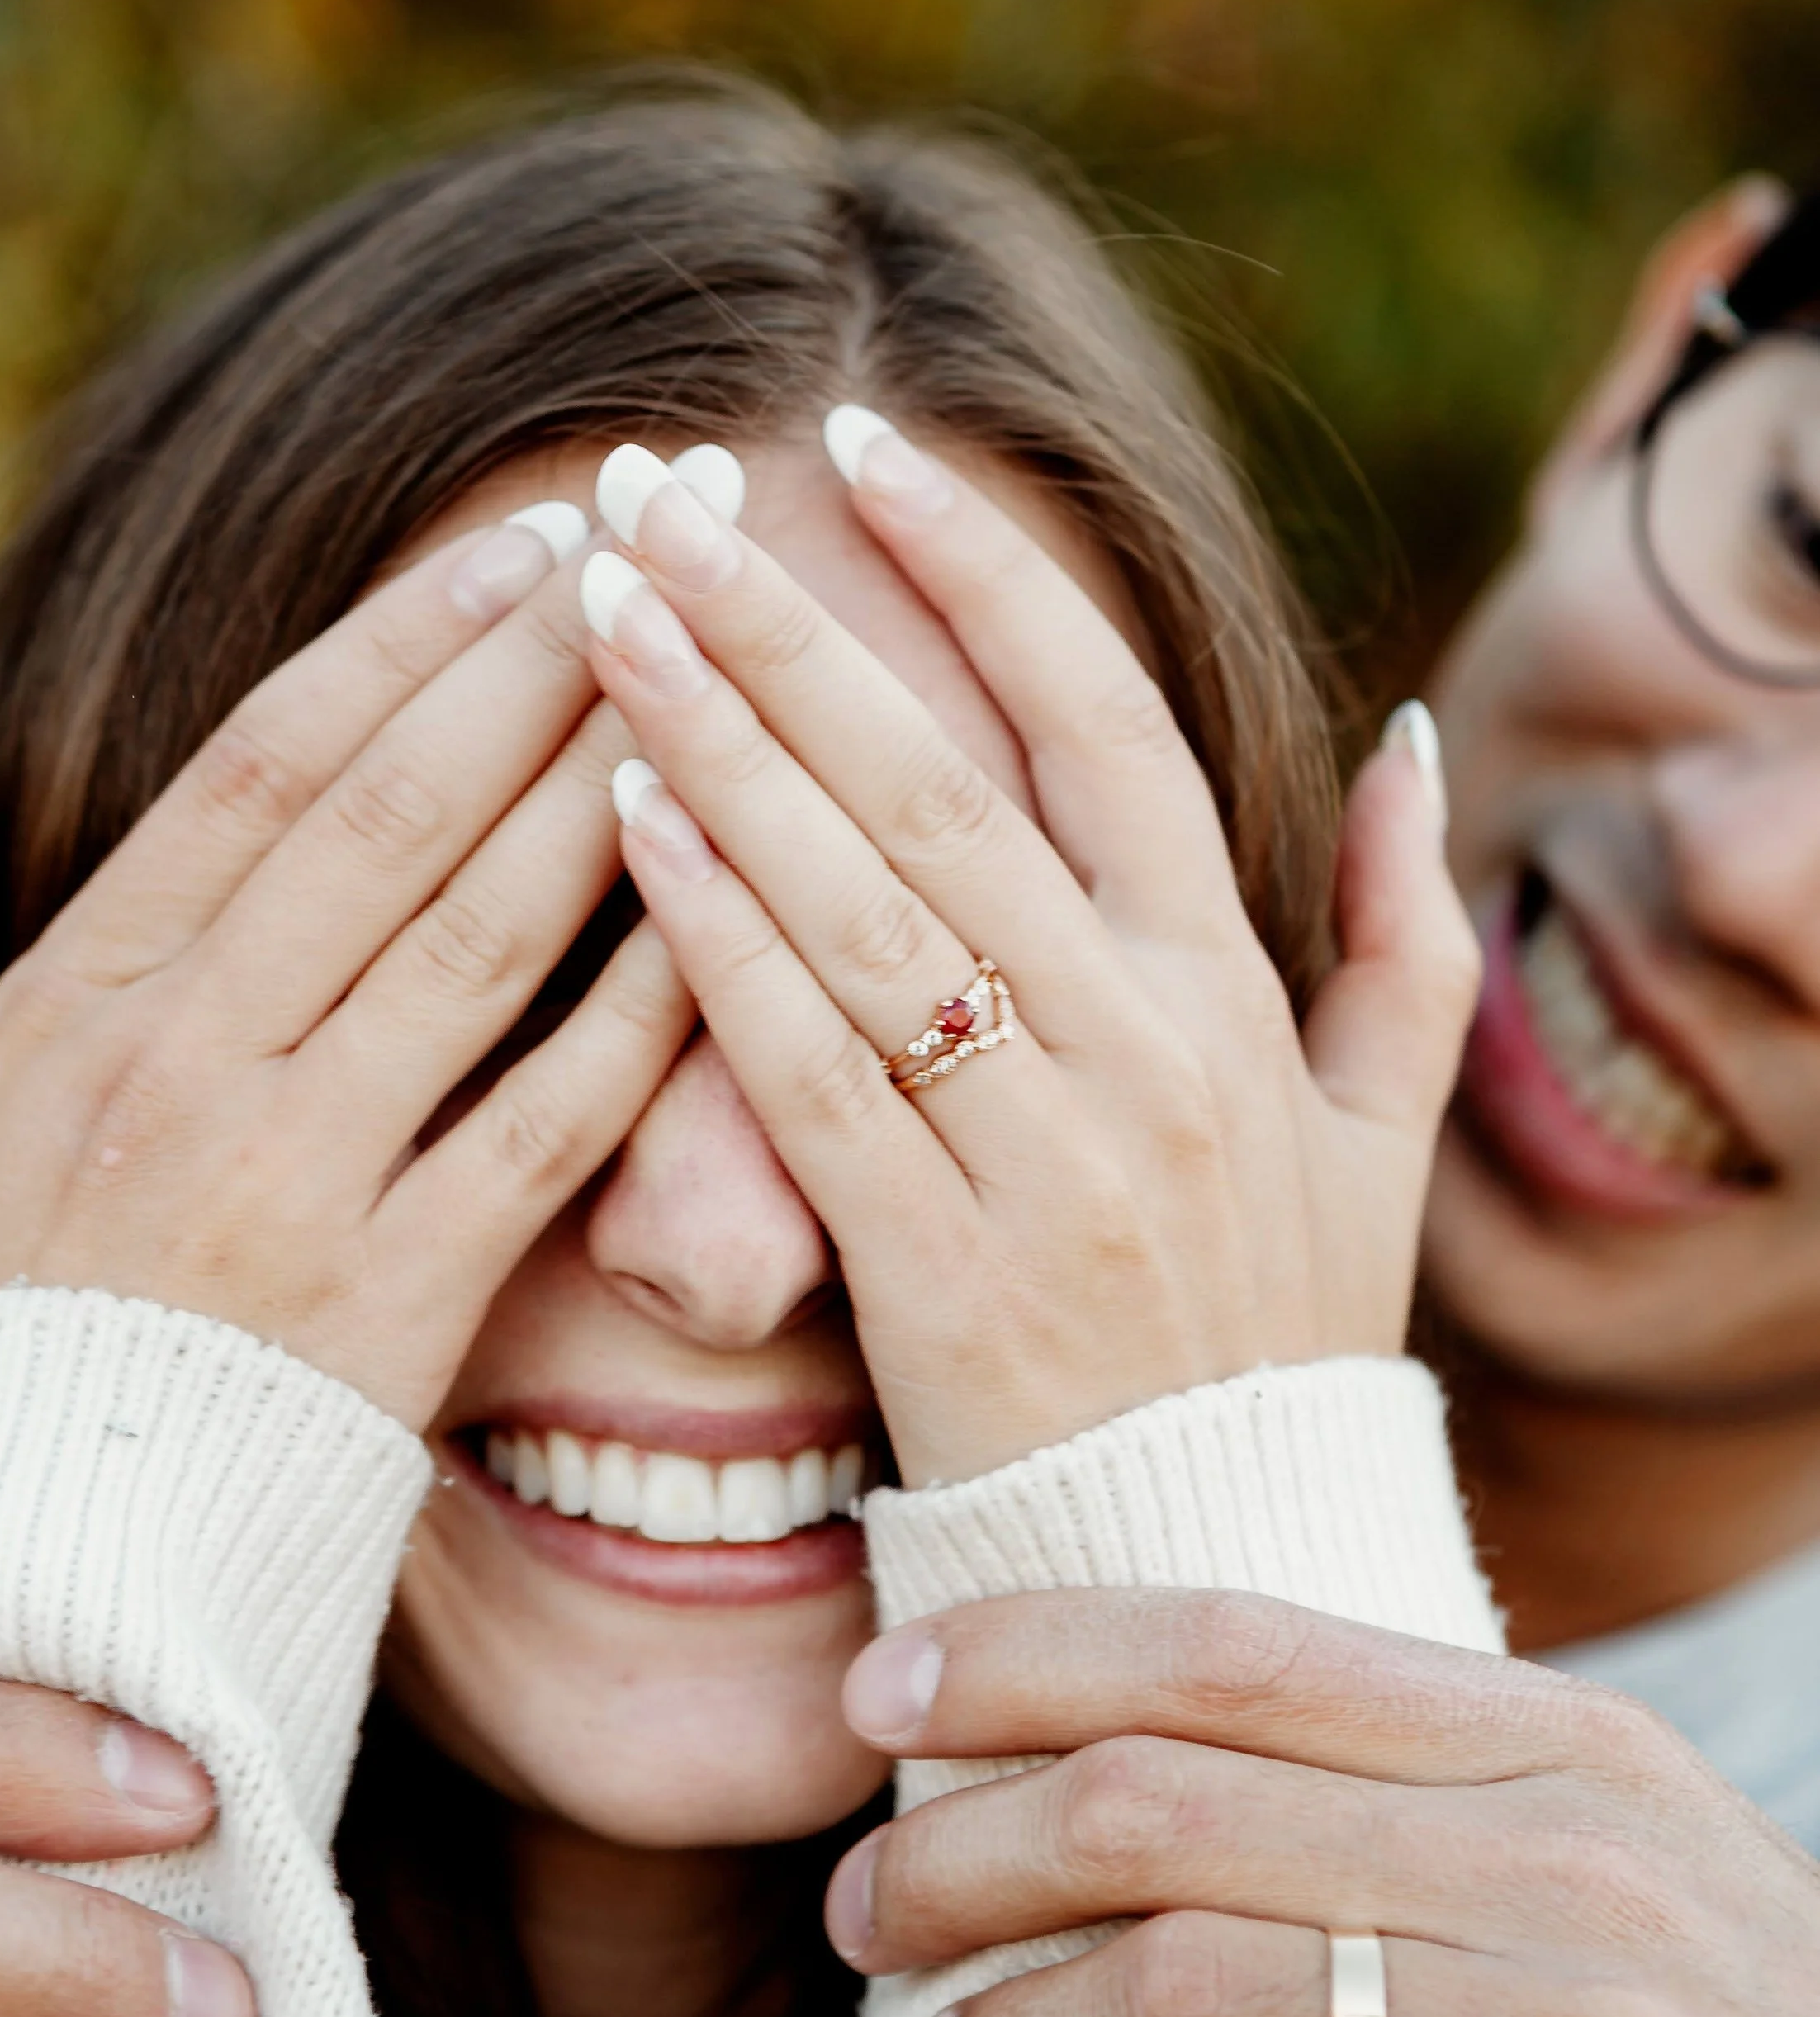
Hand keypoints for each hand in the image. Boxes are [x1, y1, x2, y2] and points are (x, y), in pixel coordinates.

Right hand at [0, 508, 692, 1426]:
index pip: (263, 771)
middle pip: (391, 817)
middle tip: (663, 546)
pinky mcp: (394, 1308)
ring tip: (718, 675)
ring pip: (480, 940)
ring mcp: (291, 1186)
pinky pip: (546, 1128)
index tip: (521, 546)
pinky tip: (733, 908)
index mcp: (69, 1007)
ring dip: (606, 787)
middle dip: (536, 664)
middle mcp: (182, 1069)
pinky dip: (640, 1011)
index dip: (407, 643)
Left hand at [580, 426, 1476, 1483]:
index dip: (985, 573)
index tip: (869, 443)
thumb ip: (1409, 939)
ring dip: (725, 746)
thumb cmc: (1282, 1339)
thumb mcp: (1387, 1137)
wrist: (1220, 1574)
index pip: (1105, 723)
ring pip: (862, 912)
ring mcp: (1043, 1162)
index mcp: (1233, 991)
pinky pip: (809, 1081)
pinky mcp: (938, 1276)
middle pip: (944, 788)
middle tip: (659, 489)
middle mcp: (1144, 1049)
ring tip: (606, 613)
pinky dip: (718, 947)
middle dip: (793, 625)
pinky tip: (627, 821)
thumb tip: (1412, 747)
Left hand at [827, 1587, 1819, 2016]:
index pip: (1232, 1646)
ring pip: (1197, 1990)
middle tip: (865, 1917)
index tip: (876, 1699)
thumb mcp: (1613, 1884)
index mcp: (1564, 1748)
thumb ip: (1421, 1802)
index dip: (1023, 1656)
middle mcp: (1577, 1864)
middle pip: (1171, 1807)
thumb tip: (1139, 1759)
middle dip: (966, 1853)